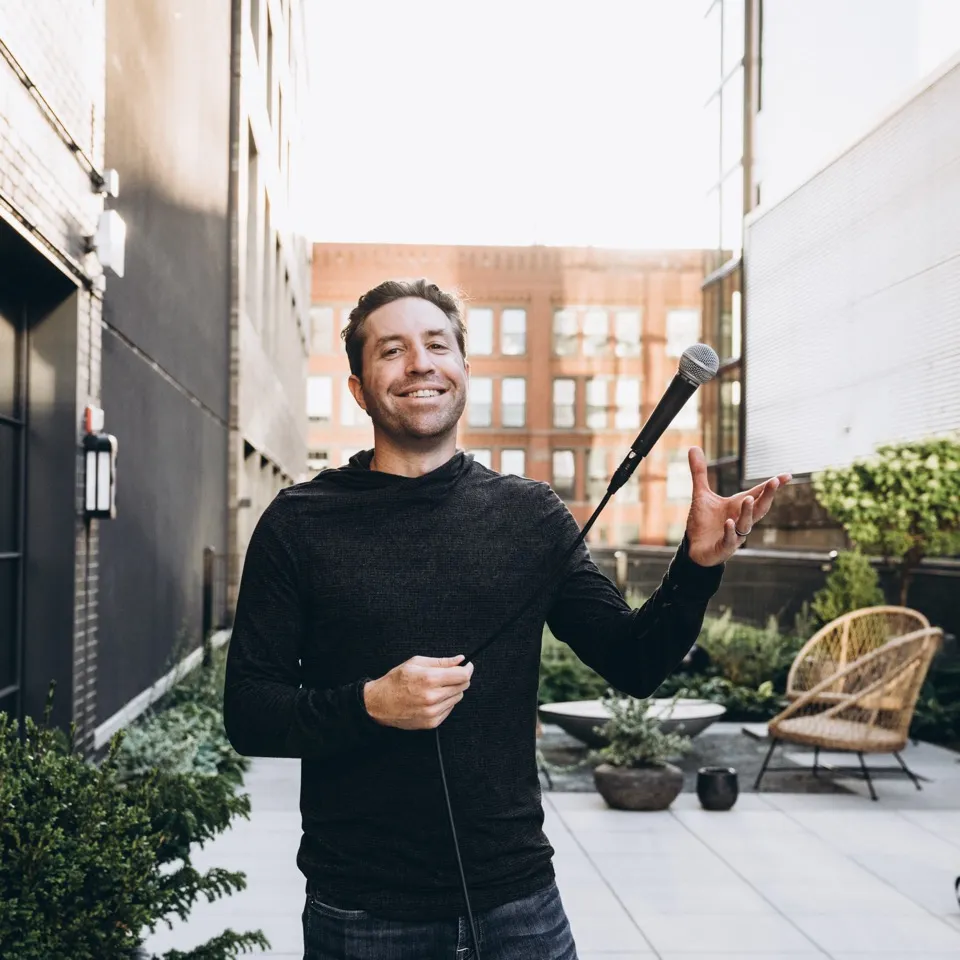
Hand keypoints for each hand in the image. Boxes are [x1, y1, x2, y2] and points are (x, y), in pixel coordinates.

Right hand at [363, 655, 473, 729]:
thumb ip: (441, 662)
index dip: (467, 669)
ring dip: (452, 691)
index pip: (462, 675)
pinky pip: (449, 709)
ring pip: (457, 698)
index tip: (466, 666)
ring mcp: (433, 712)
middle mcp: (432, 697)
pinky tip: (432, 698)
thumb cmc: (395, 681)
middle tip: (448, 675)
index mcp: (429, 679)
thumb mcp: (416, 663)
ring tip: (435, 687)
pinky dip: (445, 702)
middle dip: (459, 679)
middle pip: (462, 687)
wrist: (379, 704)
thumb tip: (460, 660)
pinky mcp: (432, 722)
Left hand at [684, 446, 791, 566]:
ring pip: (746, 524)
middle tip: (774, 482)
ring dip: (748, 512)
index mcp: (737, 506)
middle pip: (759, 508)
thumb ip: (700, 473)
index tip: (787, 475)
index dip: (771, 486)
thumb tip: (694, 447)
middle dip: (767, 496)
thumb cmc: (703, 522)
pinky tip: (729, 522)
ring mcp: (734, 535)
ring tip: (748, 499)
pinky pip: (730, 540)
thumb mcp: (701, 495)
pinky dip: (730, 531)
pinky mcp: (723, 547)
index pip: (757, 494)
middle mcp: (740, 520)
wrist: (695, 548)